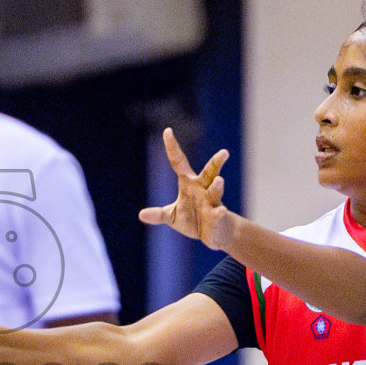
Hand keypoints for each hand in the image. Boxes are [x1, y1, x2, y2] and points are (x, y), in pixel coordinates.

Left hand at [138, 128, 237, 250]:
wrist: (214, 234)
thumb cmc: (194, 220)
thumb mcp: (173, 217)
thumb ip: (158, 215)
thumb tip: (141, 214)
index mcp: (189, 184)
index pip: (179, 162)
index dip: (172, 147)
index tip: (167, 130)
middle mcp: (202, 189)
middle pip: (209, 172)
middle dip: (216, 162)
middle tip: (224, 152)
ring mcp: (212, 202)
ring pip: (215, 191)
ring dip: (217, 187)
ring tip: (219, 180)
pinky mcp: (218, 216)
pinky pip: (218, 214)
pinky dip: (219, 213)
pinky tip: (220, 211)